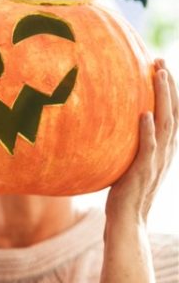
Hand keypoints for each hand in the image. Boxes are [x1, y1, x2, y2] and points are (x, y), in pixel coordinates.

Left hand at [106, 60, 175, 225]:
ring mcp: (155, 161)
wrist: (127, 222)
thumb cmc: (123, 195)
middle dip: (168, 85)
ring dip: (163, 98)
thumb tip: (110, 130)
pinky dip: (148, 131)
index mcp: (162, 150)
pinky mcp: (142, 171)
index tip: (160, 68)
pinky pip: (148, 147)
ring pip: (164, 123)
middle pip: (172, 112)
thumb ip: (128, 148)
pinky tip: (145, 114)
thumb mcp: (129, 165)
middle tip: (160, 60)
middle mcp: (164, 152)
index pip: (170, 114)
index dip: (168, 91)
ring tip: (158, 75)